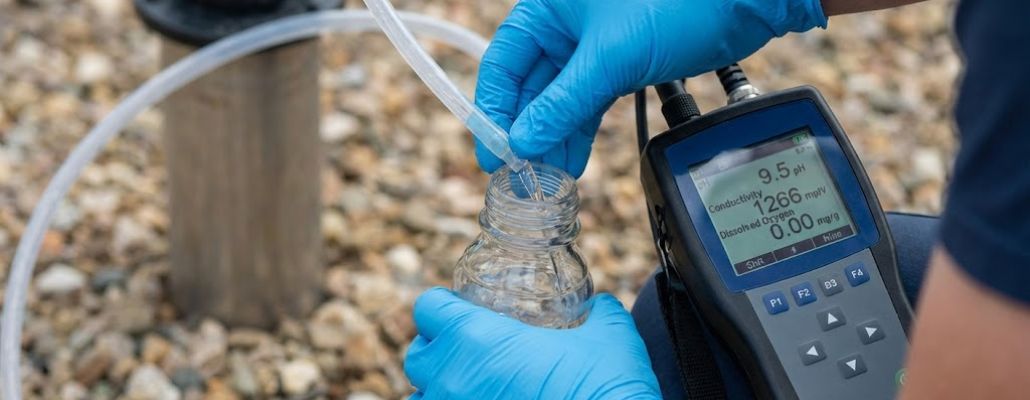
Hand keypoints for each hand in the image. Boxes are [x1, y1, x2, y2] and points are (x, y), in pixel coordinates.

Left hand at [404, 287, 660, 399]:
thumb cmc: (608, 387)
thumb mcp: (610, 336)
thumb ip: (598, 314)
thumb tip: (600, 306)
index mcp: (476, 338)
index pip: (428, 308)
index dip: (443, 306)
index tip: (460, 311)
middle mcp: (453, 378)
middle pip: (417, 356)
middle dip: (437, 352)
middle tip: (468, 353)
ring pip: (421, 399)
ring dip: (441, 391)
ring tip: (472, 390)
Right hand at [474, 0, 826, 176]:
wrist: (743, 0)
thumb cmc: (678, 3)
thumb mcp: (611, 59)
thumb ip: (563, 103)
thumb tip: (524, 142)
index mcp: (549, 6)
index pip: (504, 62)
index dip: (494, 110)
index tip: (493, 154)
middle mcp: (566, 22)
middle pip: (530, 85)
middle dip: (526, 132)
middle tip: (518, 177)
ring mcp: (593, 43)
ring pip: (560, 97)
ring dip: (553, 138)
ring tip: (545, 180)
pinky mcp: (621, 60)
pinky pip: (588, 100)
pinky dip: (579, 130)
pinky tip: (571, 161)